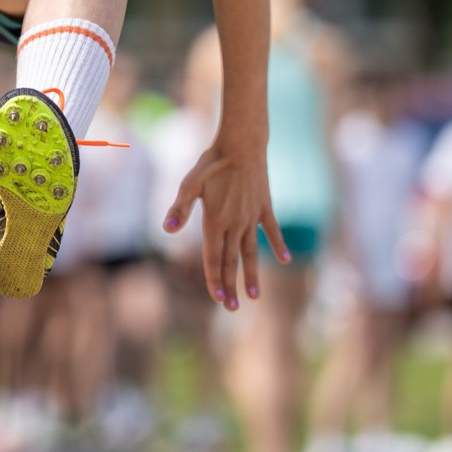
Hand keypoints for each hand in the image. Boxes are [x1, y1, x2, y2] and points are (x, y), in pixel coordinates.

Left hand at [162, 140, 289, 311]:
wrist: (242, 143)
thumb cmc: (212, 163)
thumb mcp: (190, 183)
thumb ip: (180, 208)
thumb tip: (167, 230)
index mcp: (215, 221)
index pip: (213, 257)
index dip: (215, 279)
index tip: (218, 299)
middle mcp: (235, 223)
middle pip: (232, 260)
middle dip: (231, 285)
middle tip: (231, 308)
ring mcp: (252, 216)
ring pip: (252, 251)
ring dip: (252, 274)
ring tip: (254, 296)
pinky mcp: (265, 206)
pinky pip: (273, 230)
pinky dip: (278, 245)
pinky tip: (284, 260)